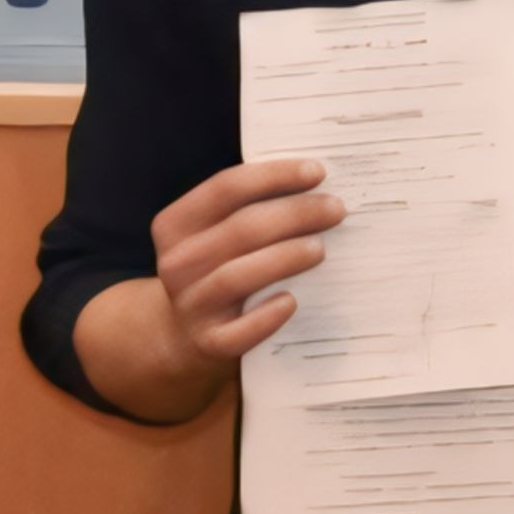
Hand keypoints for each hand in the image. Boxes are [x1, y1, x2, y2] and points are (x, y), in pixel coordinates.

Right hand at [154, 157, 339, 365]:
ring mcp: (192, 305)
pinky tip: (291, 302)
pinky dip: (266, 317)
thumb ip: (254, 206)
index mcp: (177, 225)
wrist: (187, 331)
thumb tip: (319, 179)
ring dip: (285, 257)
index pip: (226, 188)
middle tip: (336, 209)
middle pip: (242, 229)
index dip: (274, 175)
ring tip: (321, 248)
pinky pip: (240, 332)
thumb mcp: (219, 232)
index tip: (317, 171)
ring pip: (238, 275)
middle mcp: (178, 264)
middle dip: (297, 214)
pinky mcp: (210, 342)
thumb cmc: (222, 265)